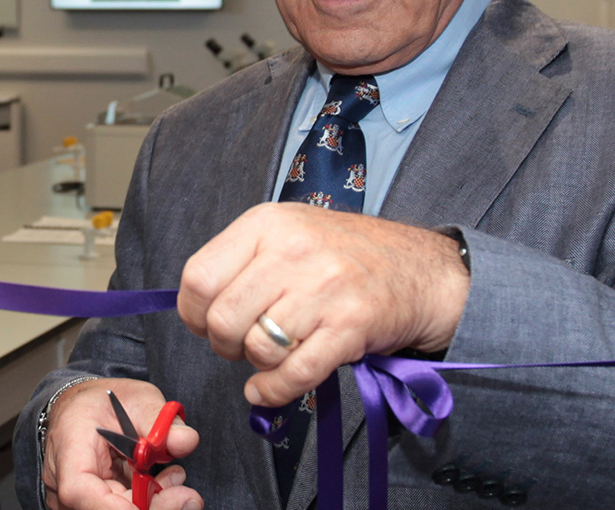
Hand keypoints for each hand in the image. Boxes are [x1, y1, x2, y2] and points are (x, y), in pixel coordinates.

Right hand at [41, 378, 201, 509]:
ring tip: (174, 477)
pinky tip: (161, 484)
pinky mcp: (90, 506)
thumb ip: (161, 420)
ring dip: (154, 504)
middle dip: (155, 507)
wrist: (83, 409)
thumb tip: (185, 441)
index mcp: (68, 450)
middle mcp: (62, 484)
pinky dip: (147, 504)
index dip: (123, 508)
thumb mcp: (138, 399)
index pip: (80, 492)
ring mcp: (74, 501)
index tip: (167, 498)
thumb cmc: (104, 402)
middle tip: (188, 493)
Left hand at [177, 202, 468, 406]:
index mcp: (267, 224)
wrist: (421, 270)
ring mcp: (324, 288)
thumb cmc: (345, 255)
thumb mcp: (288, 232)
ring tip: (274, 352)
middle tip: (241, 345)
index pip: (199, 277)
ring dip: (258, 364)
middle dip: (224, 345)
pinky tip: (271, 389)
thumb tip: (194, 305)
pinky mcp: (350, 327)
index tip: (204, 324)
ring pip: (257, 348)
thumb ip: (241, 260)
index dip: (194, 313)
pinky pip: (295, 373)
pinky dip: (275, 391)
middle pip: (223, 319)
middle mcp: (293, 251)